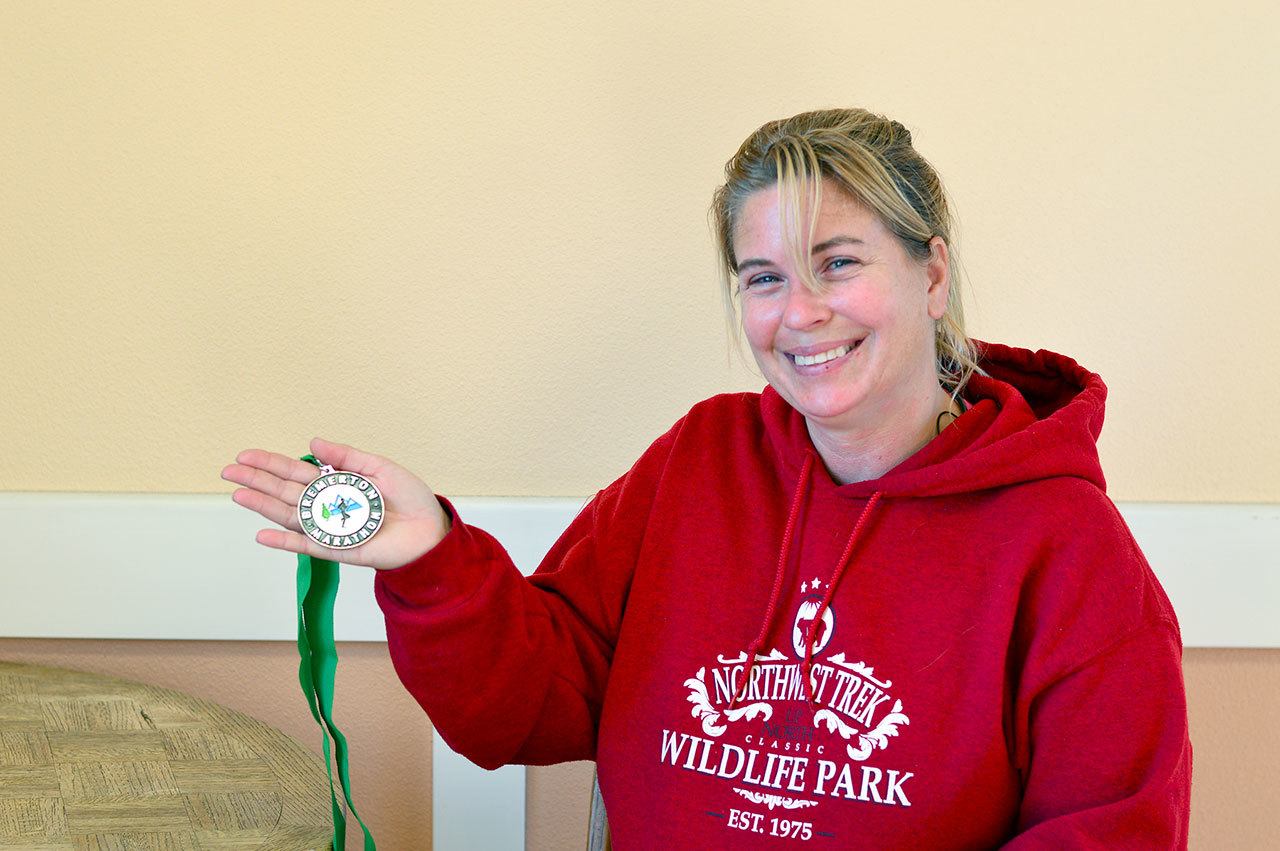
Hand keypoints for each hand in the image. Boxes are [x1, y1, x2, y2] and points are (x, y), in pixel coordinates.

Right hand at [221, 437, 450, 570]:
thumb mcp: (379, 468)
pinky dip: (285, 542)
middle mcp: (327, 505)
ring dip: (263, 506)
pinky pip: (307, 545)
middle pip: (285, 492)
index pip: (296, 472)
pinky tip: (262, 534)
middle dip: (257, 482)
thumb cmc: (409, 498)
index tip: (245, 456)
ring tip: (238, 495)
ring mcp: (329, 528)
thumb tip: (313, 442)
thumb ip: (346, 457)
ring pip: (289, 516)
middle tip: (228, 472)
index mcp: (336, 483)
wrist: (430, 530)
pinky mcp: (338, 549)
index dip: (271, 464)